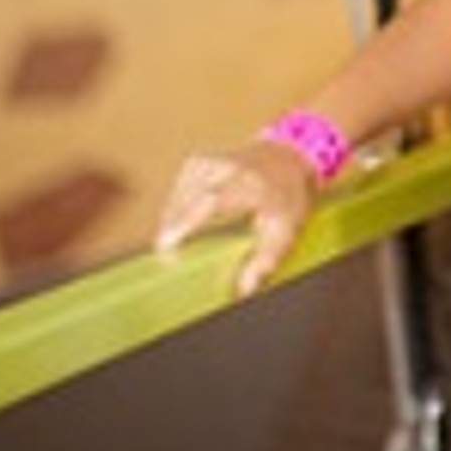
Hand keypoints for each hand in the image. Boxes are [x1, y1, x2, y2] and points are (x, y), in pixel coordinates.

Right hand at [153, 139, 316, 297]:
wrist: (286, 159)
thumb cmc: (286, 199)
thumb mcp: (286, 231)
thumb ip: (266, 260)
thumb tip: (244, 290)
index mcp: (251, 185)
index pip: (211, 202)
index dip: (185, 221)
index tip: (166, 244)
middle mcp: (228, 168)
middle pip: (188, 199)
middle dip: (172, 226)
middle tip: (164, 254)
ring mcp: (210, 161)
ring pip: (178, 194)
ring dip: (171, 219)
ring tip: (173, 241)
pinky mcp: (197, 161)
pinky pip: (178, 188)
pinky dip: (175, 206)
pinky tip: (180, 222)